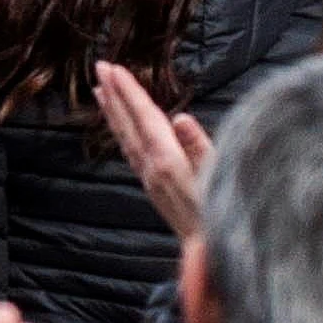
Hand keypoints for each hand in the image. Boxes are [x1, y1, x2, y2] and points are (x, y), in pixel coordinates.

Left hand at [92, 63, 212, 240]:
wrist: (210, 256)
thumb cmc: (224, 214)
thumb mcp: (219, 178)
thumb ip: (199, 148)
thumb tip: (180, 118)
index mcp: (166, 160)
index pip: (144, 117)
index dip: (129, 91)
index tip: (113, 68)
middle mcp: (151, 167)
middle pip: (127, 124)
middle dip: (114, 94)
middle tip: (98, 66)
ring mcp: (149, 178)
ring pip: (125, 137)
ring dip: (113, 112)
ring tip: (101, 90)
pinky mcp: (152, 187)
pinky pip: (130, 151)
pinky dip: (122, 132)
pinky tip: (122, 129)